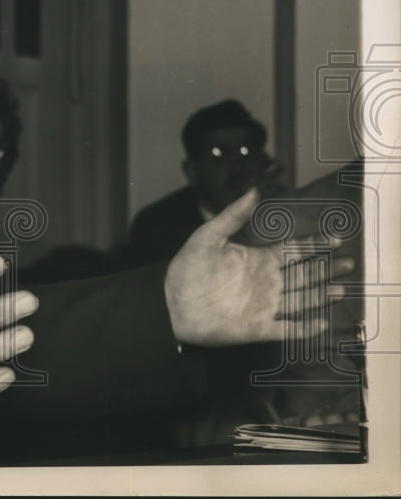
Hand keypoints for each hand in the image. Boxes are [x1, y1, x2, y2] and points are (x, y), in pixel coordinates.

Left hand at [164, 188, 354, 345]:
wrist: (170, 304)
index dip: (314, 244)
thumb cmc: (186, 269)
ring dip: (322, 295)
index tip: (335, 238)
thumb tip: (252, 191)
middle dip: (327, 268)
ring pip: (301, 300)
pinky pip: (288, 329)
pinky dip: (305, 327)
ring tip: (342, 289)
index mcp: (256, 259)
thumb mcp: (207, 237)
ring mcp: (264, 305)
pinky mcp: (258, 327)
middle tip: (349, 263)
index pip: (293, 250)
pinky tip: (322, 323)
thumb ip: (232, 216)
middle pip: (304, 274)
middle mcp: (265, 282)